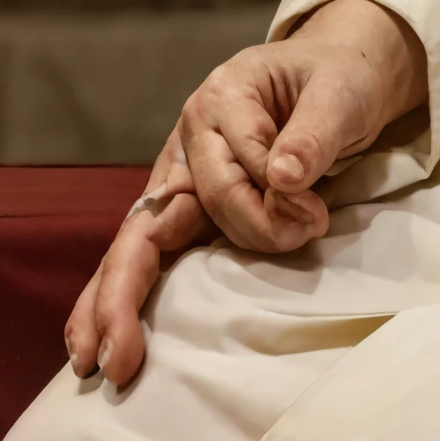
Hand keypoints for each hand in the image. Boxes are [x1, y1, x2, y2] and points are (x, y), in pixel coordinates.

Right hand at [65, 0, 427, 385]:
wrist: (345, 77)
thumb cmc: (342, 82)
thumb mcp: (342, 95)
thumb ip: (315, 133)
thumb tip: (284, 177)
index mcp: (222, 98)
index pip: (233, 172)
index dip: (274, 205)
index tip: (317, 218)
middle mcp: (191, 140)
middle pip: (156, 217)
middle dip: (131, 287)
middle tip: (122, 355)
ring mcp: (186, 177)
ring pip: (137, 243)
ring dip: (112, 302)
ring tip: (94, 363)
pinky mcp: (192, 207)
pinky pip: (153, 252)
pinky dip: (124, 294)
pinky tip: (100, 339)